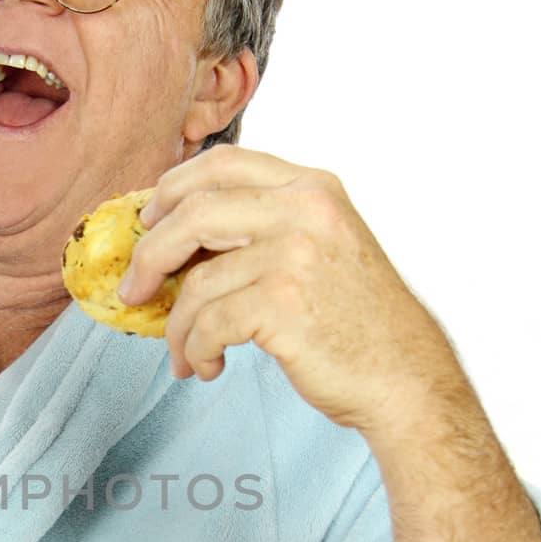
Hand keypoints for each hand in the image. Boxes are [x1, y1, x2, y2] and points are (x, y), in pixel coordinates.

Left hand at [118, 146, 464, 439]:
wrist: (405, 378)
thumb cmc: (357, 323)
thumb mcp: (320, 250)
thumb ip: (264, 230)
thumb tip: (176, 238)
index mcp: (312, 188)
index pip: (222, 163)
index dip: (171, 189)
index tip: (148, 222)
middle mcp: (305, 210)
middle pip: (193, 211)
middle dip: (151, 255)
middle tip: (135, 290)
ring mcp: (295, 254)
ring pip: (196, 282)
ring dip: (177, 327)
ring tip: (184, 353)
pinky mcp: (282, 304)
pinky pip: (207, 323)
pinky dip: (195, 351)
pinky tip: (206, 366)